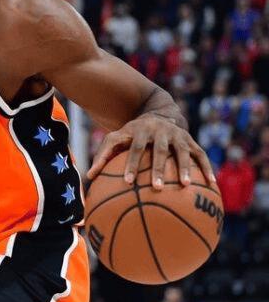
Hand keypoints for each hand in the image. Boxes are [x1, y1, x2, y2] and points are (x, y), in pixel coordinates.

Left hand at [86, 113, 216, 190]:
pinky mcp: (191, 141)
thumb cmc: (132, 134)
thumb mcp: (116, 138)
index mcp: (141, 131)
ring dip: (185, 168)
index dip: (132, 164)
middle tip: (156, 188)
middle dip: (158, 169)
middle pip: (160, 151)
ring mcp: (178, 135)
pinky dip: (207, 168)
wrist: (158, 113)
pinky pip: (201, 155)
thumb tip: (88, 176)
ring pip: (182, 152)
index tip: (128, 182)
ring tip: (186, 186)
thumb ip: (103, 156)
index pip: (136, 149)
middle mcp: (161, 132)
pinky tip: (212, 185)